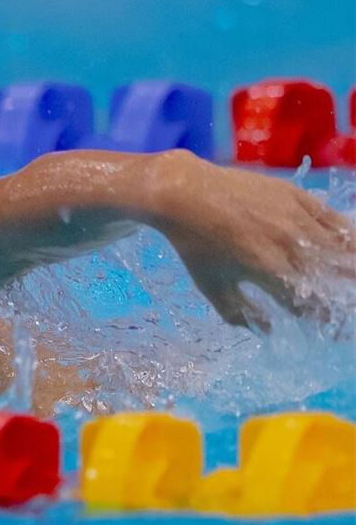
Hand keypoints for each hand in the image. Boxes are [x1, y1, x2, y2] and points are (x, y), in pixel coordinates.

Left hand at [152, 151, 354, 330]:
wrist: (185, 193)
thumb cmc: (195, 244)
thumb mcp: (211, 286)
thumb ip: (238, 313)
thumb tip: (267, 330)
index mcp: (268, 271)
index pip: (308, 303)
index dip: (320, 318)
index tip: (326, 326)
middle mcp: (289, 245)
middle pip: (332, 276)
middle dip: (343, 294)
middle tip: (345, 303)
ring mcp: (296, 218)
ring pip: (339, 247)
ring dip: (350, 266)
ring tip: (352, 279)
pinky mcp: (297, 196)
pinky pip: (333, 218)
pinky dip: (347, 235)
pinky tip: (352, 246)